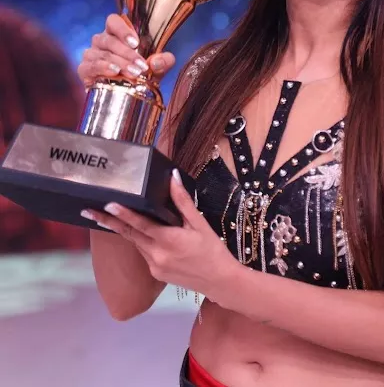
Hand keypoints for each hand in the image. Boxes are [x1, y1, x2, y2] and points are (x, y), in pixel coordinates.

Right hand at [77, 14, 174, 85]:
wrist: (127, 97)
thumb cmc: (140, 75)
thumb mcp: (156, 69)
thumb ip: (163, 62)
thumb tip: (157, 61)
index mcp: (116, 34)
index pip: (113, 21)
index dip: (122, 29)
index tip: (135, 43)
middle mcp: (101, 41)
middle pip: (109, 40)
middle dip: (128, 54)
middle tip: (142, 66)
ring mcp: (91, 54)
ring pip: (103, 54)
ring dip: (120, 63)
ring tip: (134, 73)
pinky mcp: (84, 70)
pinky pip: (90, 66)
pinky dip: (103, 68)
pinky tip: (114, 72)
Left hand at [80, 169, 240, 299]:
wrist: (220, 282)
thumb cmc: (213, 250)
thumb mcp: (199, 223)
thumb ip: (182, 201)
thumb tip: (172, 177)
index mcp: (168, 240)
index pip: (139, 224)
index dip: (122, 214)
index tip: (106, 205)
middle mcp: (156, 255)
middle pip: (129, 234)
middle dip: (108, 222)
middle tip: (88, 211)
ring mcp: (154, 267)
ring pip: (136, 243)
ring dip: (126, 230)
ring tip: (110, 216)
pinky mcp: (156, 274)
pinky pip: (144, 253)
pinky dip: (142, 241)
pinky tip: (146, 235)